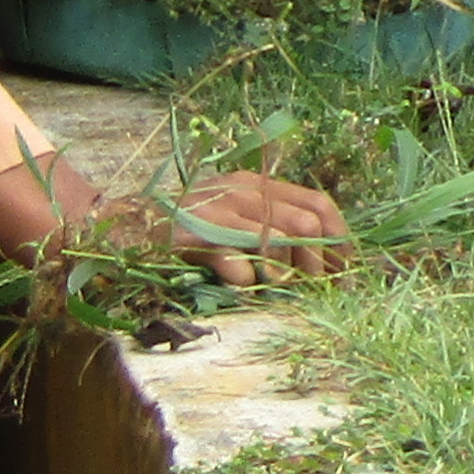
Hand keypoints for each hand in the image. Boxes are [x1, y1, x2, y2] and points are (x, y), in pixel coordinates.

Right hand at [149, 166, 352, 287]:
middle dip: (318, 263)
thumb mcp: (235, 217)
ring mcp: (220, 209)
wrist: (130, 224)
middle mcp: (244, 190)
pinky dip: (247, 276)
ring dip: (287, 273)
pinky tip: (244, 284)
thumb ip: (271, 227)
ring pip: (277, 240)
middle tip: (316, 289)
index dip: (339, 238)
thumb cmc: (189, 226)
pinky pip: (235, 259)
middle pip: (304, 224)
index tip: (344, 268)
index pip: (318, 203)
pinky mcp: (195, 233)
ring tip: (281, 289)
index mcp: (259, 184)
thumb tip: (316, 262)